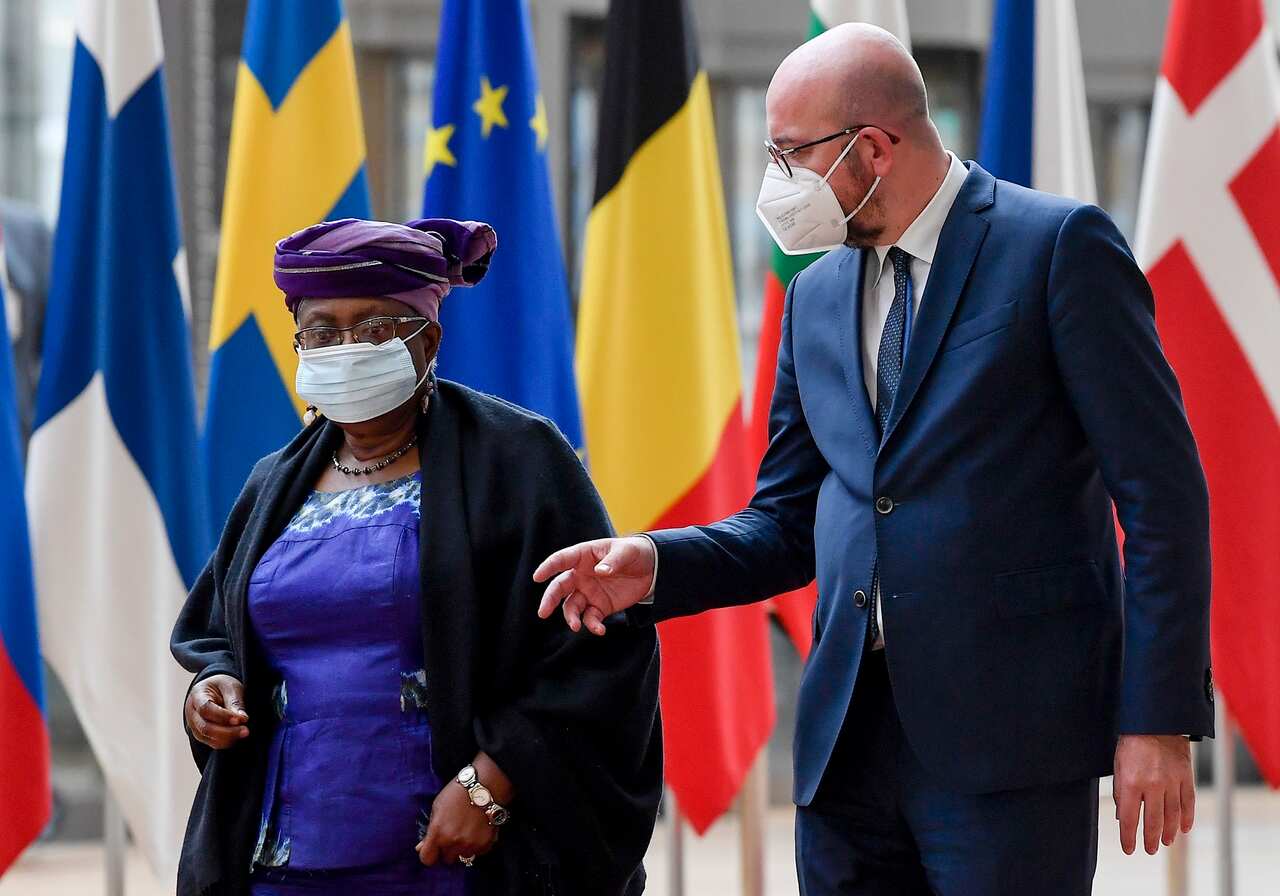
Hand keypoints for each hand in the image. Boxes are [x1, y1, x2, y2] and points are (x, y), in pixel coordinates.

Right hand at [184, 674, 248, 748]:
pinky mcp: (201, 735)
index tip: (241, 719)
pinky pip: (212, 743)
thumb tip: (242, 719)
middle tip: (246, 730)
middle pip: (205, 728)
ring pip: (208, 738)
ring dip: (228, 738)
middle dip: (227, 732)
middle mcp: (191, 712)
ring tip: (245, 732)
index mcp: (197, 695)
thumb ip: (235, 702)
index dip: (223, 716)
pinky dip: (226, 742)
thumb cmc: (223, 686)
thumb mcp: (231, 687)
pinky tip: (238, 736)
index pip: (206, 709)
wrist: (215, 690)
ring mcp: (194, 726)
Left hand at [416, 779, 497, 866]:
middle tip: (453, 835)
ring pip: (463, 856)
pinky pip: (478, 852)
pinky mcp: (485, 844)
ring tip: (467, 831)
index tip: (434, 848)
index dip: (429, 854)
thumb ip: (430, 831)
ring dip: (463, 848)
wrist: (484, 786)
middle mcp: (453, 842)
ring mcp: (470, 844)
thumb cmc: (456, 793)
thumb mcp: (437, 808)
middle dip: (448, 850)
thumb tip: (420, 848)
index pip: (427, 859)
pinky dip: (477, 845)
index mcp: (438, 833)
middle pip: (447, 859)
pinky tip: (478, 830)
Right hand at [534, 535, 656, 634]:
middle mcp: (581, 575)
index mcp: (584, 556)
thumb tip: (600, 572)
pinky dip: (592, 625)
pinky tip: (600, 630)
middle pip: (560, 587)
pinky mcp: (600, 606)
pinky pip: (590, 618)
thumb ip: (613, 561)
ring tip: (575, 626)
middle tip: (543, 612)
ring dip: (571, 617)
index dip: (548, 567)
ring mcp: (589, 592)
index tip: (537, 577)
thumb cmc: (634, 553)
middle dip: (550, 599)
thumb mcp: (626, 552)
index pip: (561, 560)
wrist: (651, 569)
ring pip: (572, 606)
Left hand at [1113, 734, 1194, 854]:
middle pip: (1153, 821)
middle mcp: (1152, 785)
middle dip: (1150, 839)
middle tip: (1150, 849)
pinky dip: (1187, 818)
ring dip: (1169, 832)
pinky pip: (1188, 803)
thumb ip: (1121, 792)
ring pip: (1172, 815)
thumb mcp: (1118, 765)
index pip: (1129, 818)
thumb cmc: (1132, 742)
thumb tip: (1123, 816)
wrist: (1156, 721)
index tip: (1129, 849)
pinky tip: (1184, 829)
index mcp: (1131, 782)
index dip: (1129, 837)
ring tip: (1166, 842)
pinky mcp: (1186, 777)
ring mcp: (1172, 782)